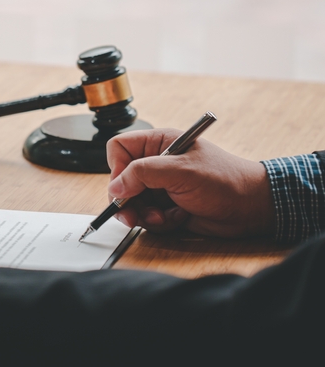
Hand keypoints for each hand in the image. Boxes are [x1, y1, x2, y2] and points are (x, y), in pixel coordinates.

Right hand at [106, 129, 273, 236]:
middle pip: (121, 180)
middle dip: (126, 199)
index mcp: (159, 144)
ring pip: (132, 202)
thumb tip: (115, 186)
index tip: (124, 185)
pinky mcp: (167, 207)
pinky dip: (158, 222)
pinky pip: (147, 216)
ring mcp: (161, 187)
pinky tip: (176, 218)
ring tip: (161, 218)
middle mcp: (157, 164)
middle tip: (131, 214)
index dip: (117, 167)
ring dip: (143, 214)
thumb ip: (143, 173)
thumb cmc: (224, 180)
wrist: (251, 207)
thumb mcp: (180, 171)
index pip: (119, 148)